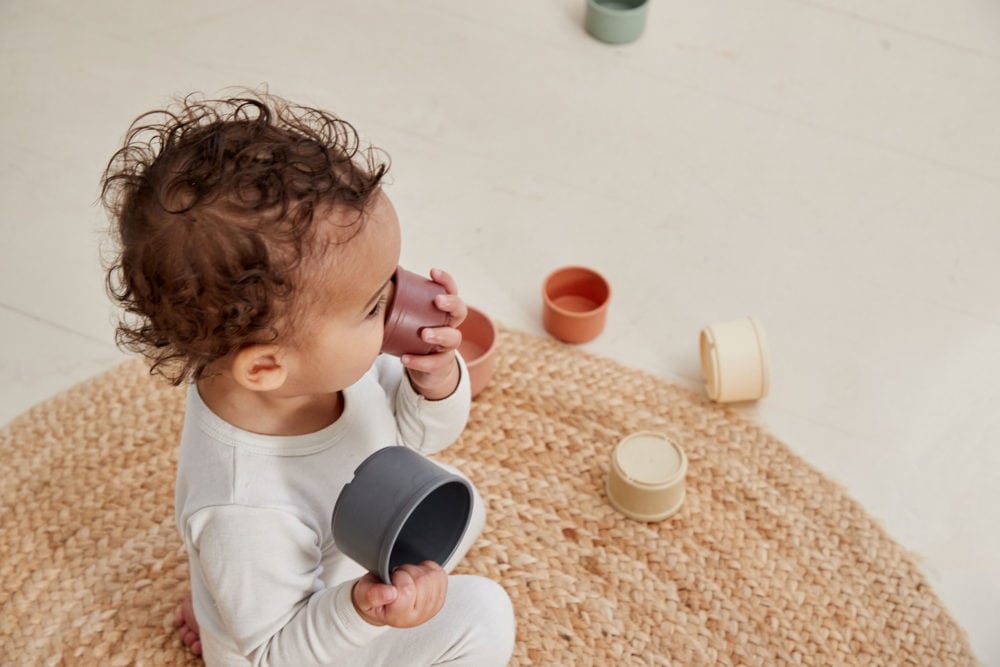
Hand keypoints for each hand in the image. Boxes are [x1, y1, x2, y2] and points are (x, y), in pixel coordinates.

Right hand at [351, 561, 447, 627]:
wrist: (383, 604)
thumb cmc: (373, 599)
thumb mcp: (363, 596)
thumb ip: (372, 595)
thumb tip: (389, 593)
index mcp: (399, 616)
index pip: (407, 590)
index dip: (397, 577)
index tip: (390, 580)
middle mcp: (419, 615)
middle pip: (421, 580)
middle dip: (406, 571)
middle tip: (396, 579)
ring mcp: (432, 606)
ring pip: (432, 575)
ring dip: (417, 570)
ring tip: (405, 578)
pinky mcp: (441, 595)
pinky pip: (439, 573)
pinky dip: (428, 569)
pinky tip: (416, 577)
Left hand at [402, 268, 466, 399]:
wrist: (426, 368)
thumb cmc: (414, 335)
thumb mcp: (408, 318)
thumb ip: (394, 303)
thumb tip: (373, 283)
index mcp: (442, 310)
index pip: (451, 291)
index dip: (445, 281)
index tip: (432, 272)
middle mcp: (450, 325)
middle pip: (460, 311)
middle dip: (451, 304)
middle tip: (437, 301)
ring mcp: (448, 346)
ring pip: (453, 338)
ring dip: (440, 334)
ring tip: (424, 334)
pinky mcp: (441, 364)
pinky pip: (434, 363)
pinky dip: (419, 361)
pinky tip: (405, 358)